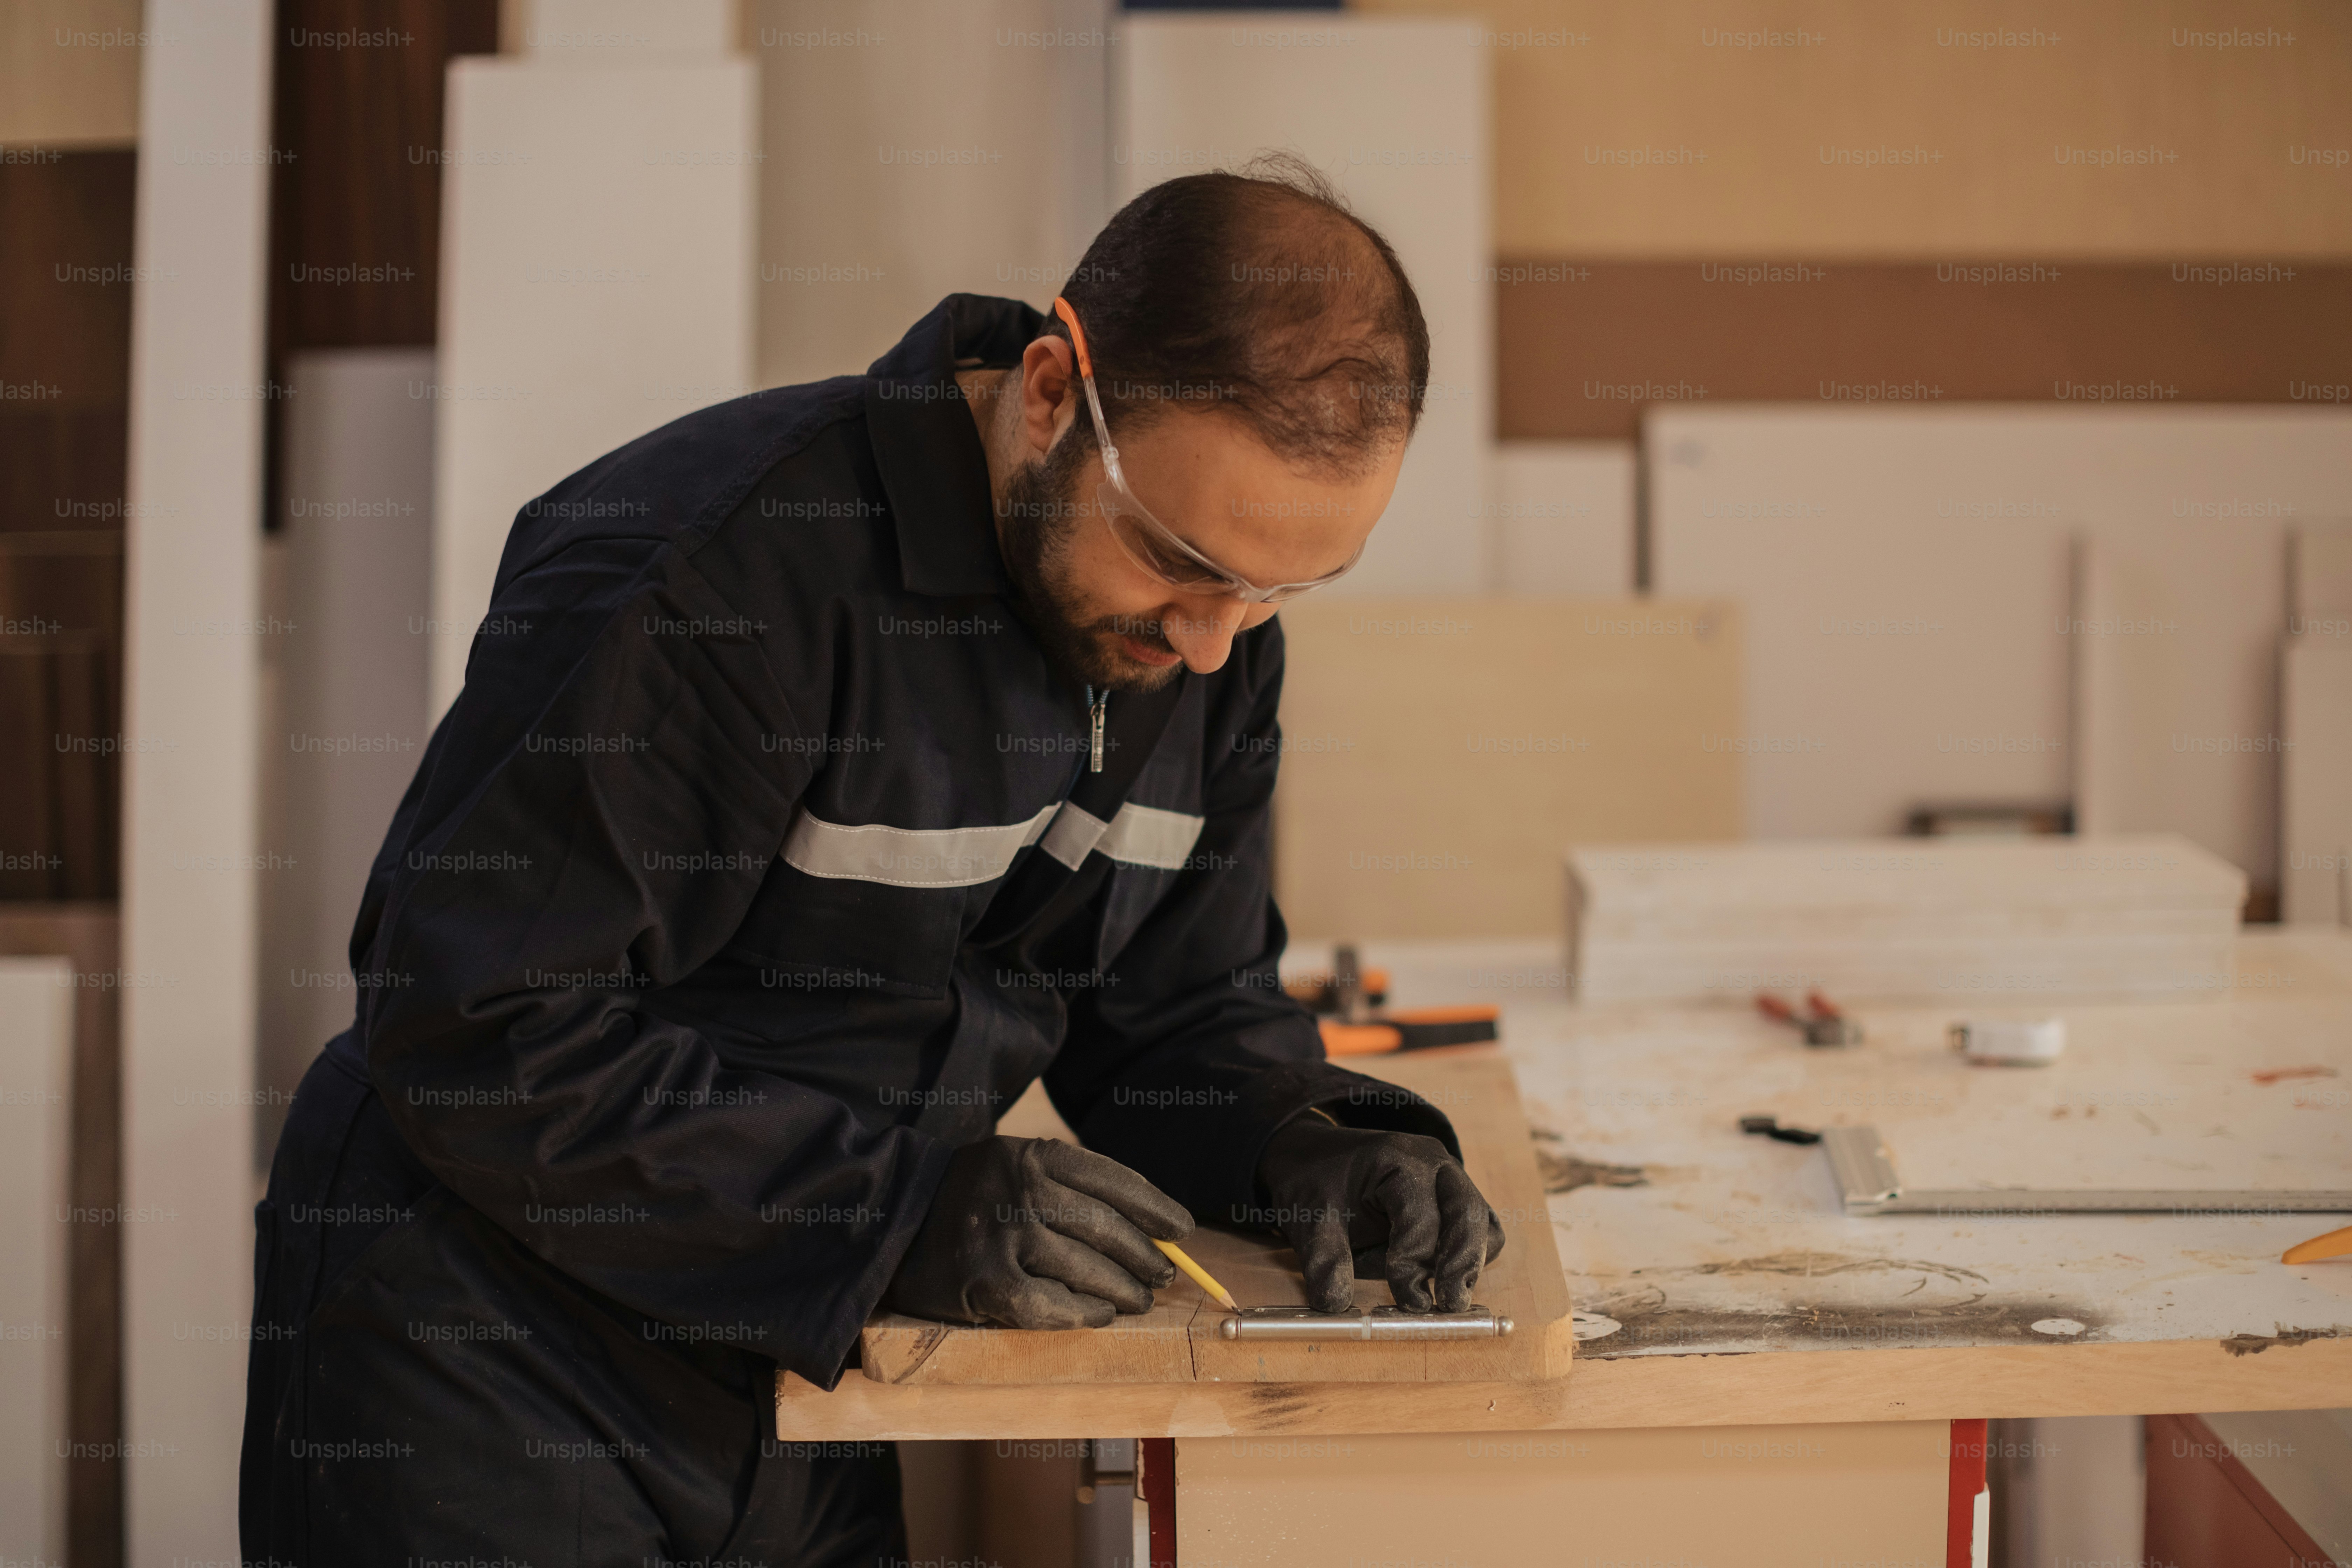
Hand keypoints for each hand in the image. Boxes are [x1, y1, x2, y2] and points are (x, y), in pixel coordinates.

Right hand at [884, 1136, 1192, 1328]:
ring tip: (1139, 1300)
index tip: (1181, 1230)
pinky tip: (1098, 1314)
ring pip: (1087, 1269)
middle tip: (1162, 1274)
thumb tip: (1148, 1224)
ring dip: (1123, 1290)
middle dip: (1145, 1255)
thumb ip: (1070, 1186)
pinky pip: (1052, 1305)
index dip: (1155, 1207)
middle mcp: (1020, 1190)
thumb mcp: (1015, 1167)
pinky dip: (1083, 1313)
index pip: (1113, 1179)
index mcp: (1031, 1155)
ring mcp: (1002, 1237)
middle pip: (1106, 1227)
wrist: (893, 1221)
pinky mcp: (985, 1283)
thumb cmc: (971, 1198)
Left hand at [1254, 1113, 1503, 1312]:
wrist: (1313, 1157)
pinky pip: (1480, 1227)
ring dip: (1465, 1260)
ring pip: (1481, 1223)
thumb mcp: (1310, 1219)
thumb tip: (1336, 1304)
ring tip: (1442, 1293)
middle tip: (1449, 1304)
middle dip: (1461, 1263)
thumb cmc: (1316, 1183)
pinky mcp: (1453, 1199)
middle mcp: (1433, 1164)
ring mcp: (1448, 1179)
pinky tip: (1440, 1274)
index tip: (1406, 1299)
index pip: (1420, 1217)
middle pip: (1468, 1214)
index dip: (1414, 1262)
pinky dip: (1467, 1254)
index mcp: (1398, 1160)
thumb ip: (1324, 1260)